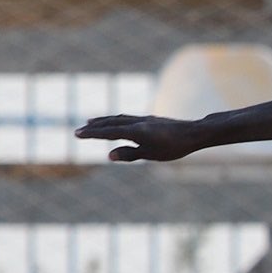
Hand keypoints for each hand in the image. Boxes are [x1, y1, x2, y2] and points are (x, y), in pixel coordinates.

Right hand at [74, 114, 207, 162]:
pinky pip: (127, 117)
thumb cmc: (174, 147)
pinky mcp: (150, 120)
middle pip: (111, 123)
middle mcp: (137, 122)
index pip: (108, 132)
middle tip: (79, 129)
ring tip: (92, 121)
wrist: (194, 133)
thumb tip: (108, 155)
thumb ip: (130, 154)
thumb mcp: (151, 154)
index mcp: (135, 131)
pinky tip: (115, 122)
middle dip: (94, 126)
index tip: (77, 134)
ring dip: (104, 120)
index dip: (92, 133)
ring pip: (118, 118)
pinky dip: (116, 119)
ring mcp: (143, 119)